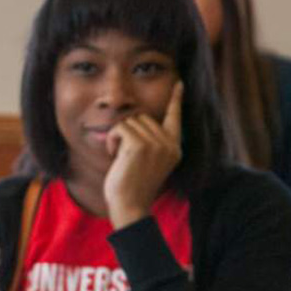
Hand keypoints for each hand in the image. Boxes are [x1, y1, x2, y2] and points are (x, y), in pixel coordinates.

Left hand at [103, 82, 182, 228]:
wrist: (130, 206)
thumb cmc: (133, 187)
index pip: (175, 118)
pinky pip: (120, 128)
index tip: (179, 84)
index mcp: (174, 148)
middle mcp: (169, 144)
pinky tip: (113, 155)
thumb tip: (139, 119)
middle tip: (124, 155)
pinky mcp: (140, 145)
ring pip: (130, 121)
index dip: (176, 100)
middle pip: (143, 117)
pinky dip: (111, 140)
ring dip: (118, 136)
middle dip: (128, 131)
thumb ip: (150, 142)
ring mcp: (156, 144)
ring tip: (119, 157)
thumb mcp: (147, 162)